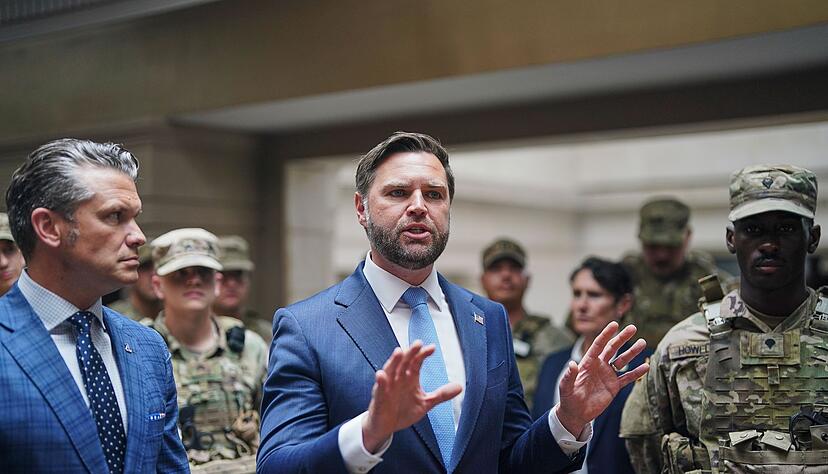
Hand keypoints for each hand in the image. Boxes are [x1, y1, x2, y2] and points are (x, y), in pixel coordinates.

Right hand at [362, 341, 462, 452]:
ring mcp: (388, 387)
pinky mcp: (379, 398)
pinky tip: (381, 375)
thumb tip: (460, 387)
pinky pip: (379, 388)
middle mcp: (398, 379)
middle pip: (404, 362)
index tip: (432, 348)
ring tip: (399, 352)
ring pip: (390, 371)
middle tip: (417, 344)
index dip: (423, 354)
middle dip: (410, 353)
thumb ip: (441, 394)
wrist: (386, 426)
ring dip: (394, 361)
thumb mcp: (425, 403)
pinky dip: (380, 381)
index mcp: (410, 378)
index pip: (416, 362)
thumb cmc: (403, 411)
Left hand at [556, 322, 647, 436]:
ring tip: (643, 342)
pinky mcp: (614, 386)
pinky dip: (636, 372)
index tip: (615, 324)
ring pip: (622, 360)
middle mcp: (599, 365)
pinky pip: (627, 377)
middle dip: (622, 338)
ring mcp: (608, 375)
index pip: (598, 345)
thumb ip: (569, 376)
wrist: (576, 413)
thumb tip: (571, 364)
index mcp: (587, 362)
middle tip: (633, 328)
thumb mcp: (566, 387)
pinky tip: (646, 366)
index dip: (606, 334)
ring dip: (632, 352)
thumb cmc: (568, 398)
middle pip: (612, 348)